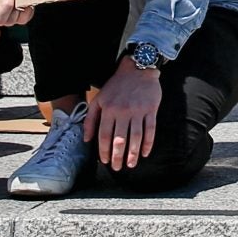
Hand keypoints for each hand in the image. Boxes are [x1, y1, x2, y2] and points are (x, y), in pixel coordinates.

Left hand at [85, 59, 161, 173]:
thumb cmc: (116, 85)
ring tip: (131, 164)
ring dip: (133, 153)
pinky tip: (145, 152)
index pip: (104, 135)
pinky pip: (150, 129)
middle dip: (117, 156)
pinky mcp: (151, 109)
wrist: (138, 68)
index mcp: (108, 110)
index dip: (104, 150)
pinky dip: (148, 143)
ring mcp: (138, 111)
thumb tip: (87, 139)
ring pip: (135, 136)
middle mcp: (123, 111)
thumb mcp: (99, 99)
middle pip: (120, 139)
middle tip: (117, 168)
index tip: (104, 161)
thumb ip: (90, 119)